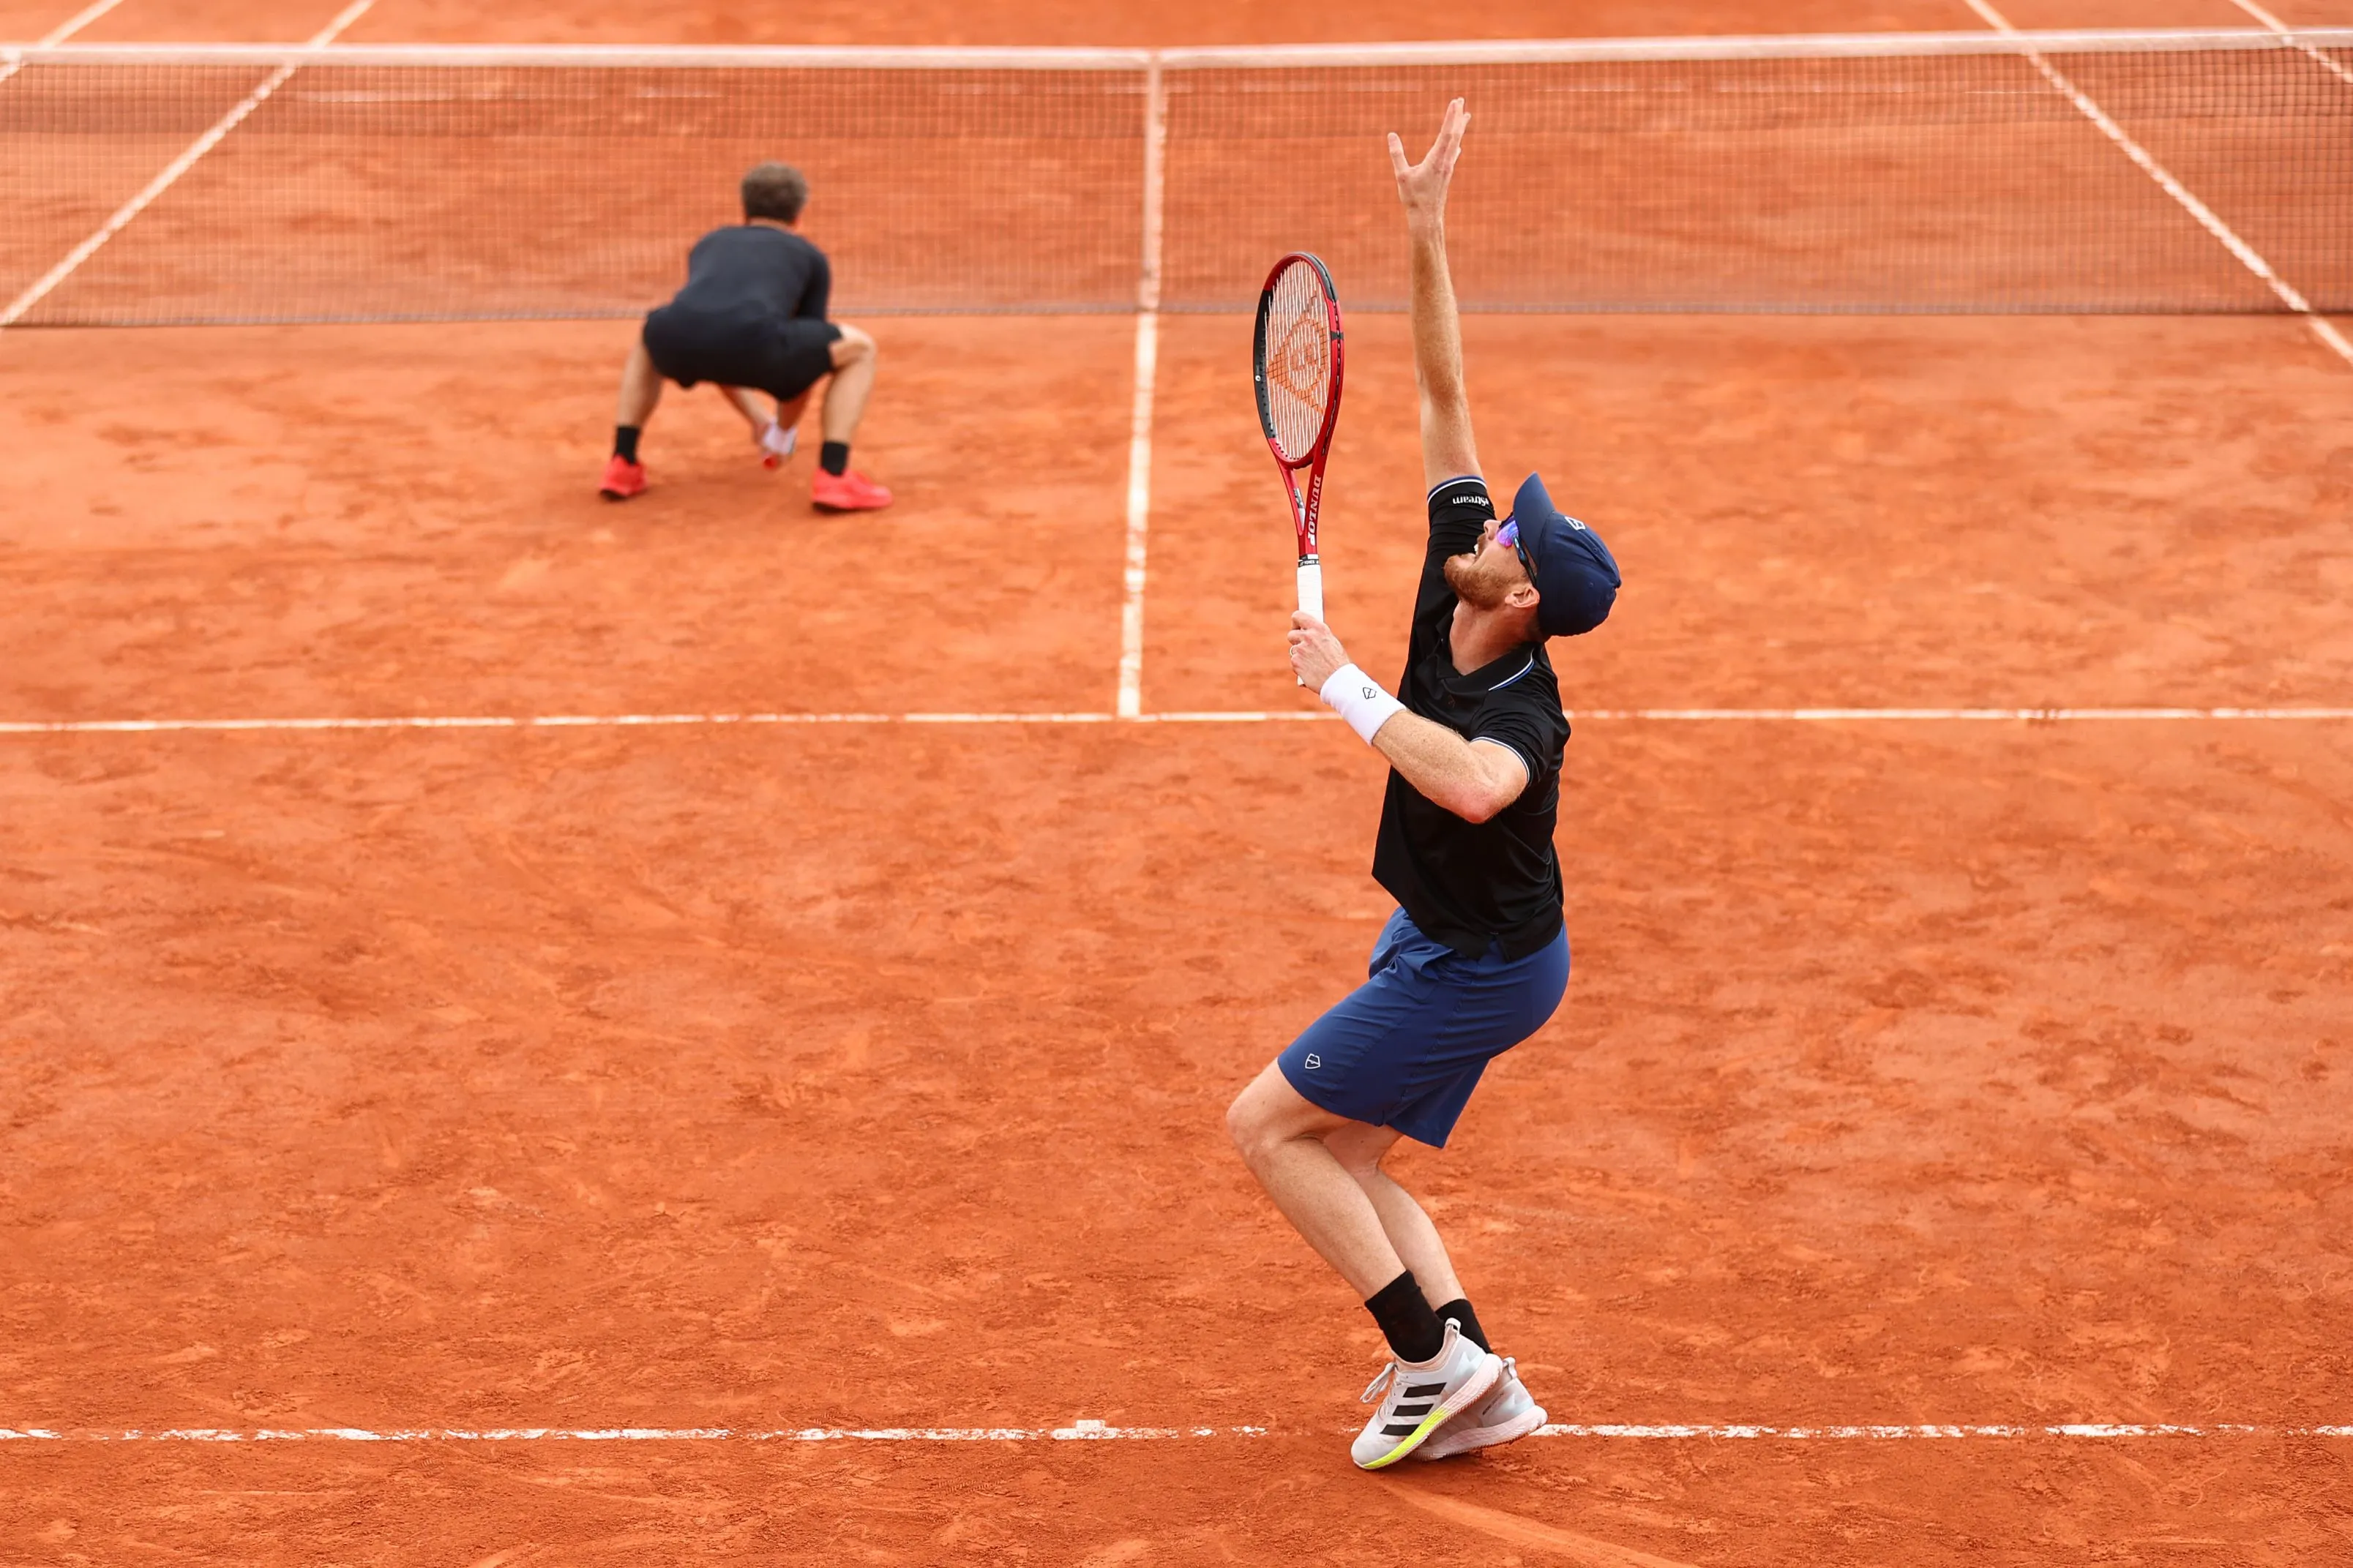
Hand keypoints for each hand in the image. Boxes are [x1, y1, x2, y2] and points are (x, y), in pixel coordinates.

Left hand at [1287, 611, 1349, 691]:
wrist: (1338, 680)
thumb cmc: (1338, 663)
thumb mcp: (1332, 642)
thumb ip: (1318, 636)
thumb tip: (1309, 634)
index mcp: (1319, 628)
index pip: (1297, 616)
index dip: (1295, 622)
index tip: (1297, 628)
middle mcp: (1308, 636)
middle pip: (1291, 634)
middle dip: (1296, 641)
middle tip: (1304, 649)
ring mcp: (1300, 649)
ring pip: (1293, 650)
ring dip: (1300, 656)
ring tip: (1313, 664)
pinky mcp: (1295, 662)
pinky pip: (1294, 662)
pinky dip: (1299, 667)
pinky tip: (1310, 671)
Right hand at [1388, 98, 1468, 226]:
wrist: (1427, 218)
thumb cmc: (1413, 198)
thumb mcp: (1401, 175)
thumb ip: (1397, 154)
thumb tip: (1391, 135)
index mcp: (1436, 159)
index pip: (1446, 133)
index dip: (1451, 117)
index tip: (1456, 102)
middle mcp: (1445, 161)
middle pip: (1454, 134)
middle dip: (1457, 117)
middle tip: (1461, 101)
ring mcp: (1447, 168)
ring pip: (1456, 143)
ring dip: (1459, 128)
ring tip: (1466, 117)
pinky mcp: (1446, 174)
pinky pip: (1453, 154)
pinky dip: (1456, 144)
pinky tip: (1458, 145)